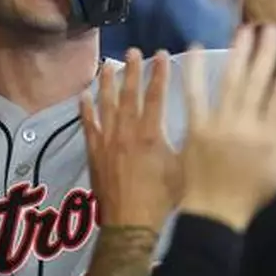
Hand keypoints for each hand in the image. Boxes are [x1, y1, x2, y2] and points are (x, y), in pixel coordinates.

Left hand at [80, 49, 177, 232]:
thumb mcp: (182, 168)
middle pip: (130, 95)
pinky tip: (84, 96)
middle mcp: (127, 133)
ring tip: (107, 65)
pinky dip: (86, 110)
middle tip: (133, 52)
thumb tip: (191, 124)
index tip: (162, 55)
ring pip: (106, 106)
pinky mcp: (95, 154)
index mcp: (152, 134)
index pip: (156, 96)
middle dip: (133, 71)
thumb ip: (182, 143)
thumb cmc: (162, 199)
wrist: (131, 224)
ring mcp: (108, 142)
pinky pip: (88, 127)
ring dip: (107, 84)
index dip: (159, 73)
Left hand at [178, 25, 275, 231]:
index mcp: (270, 136)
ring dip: (239, 54)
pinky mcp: (195, 127)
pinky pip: (194, 94)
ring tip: (246, 31)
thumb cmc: (255, 191)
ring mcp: (219, 125)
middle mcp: (246, 126)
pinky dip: (194, 71)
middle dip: (266, 52)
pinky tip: (195, 47)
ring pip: (231, 82)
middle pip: (258, 82)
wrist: (216, 212)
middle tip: (272, 28)